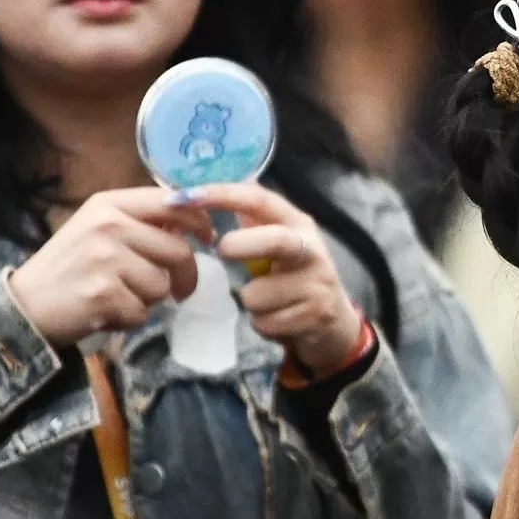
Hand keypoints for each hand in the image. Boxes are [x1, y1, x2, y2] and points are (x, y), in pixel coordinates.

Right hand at [8, 187, 207, 345]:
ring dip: (149, 300)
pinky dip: (131, 319)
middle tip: (179, 290)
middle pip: (177, 250)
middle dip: (184, 276)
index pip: (172, 203)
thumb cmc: (69, 267)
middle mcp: (107, 226)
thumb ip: (139, 224)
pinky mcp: (103, 294)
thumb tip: (189, 228)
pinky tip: (107, 312)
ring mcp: (104, 259)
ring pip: (162, 285)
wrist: (25, 305)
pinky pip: (143, 312)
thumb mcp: (98, 230)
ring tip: (121, 297)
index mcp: (108, 204)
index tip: (207, 237)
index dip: (199, 221)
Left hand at [182, 184, 365, 376]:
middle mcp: (312, 249)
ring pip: (257, 294)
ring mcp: (317, 284)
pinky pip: (265, 323)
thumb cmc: (293, 278)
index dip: (220, 194)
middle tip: (222, 251)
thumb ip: (251, 224)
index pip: (259, 199)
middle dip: (240, 246)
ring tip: (265, 302)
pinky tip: (276, 319)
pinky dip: (260, 324)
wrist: (334, 323)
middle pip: (275, 240)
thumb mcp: (279, 244)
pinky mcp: (314, 316)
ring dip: (249, 301)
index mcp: (298, 224)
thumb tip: (204, 199)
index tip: (184, 197)